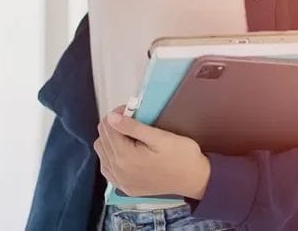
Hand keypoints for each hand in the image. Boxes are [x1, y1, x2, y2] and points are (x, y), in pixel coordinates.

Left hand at [94, 105, 211, 199]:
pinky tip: (123, 151)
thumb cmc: (181, 155)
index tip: (130, 110)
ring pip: (102, 152)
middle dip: (113, 125)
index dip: (118, 114)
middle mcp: (118, 171)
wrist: (195, 180)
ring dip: (110, 140)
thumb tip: (111, 117)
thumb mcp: (159, 137)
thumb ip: (133, 127)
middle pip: (102, 139)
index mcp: (126, 156)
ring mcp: (121, 182)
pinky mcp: (126, 188)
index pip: (108, 127)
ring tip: (128, 135)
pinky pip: (107, 168)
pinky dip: (110, 156)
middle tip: (131, 120)